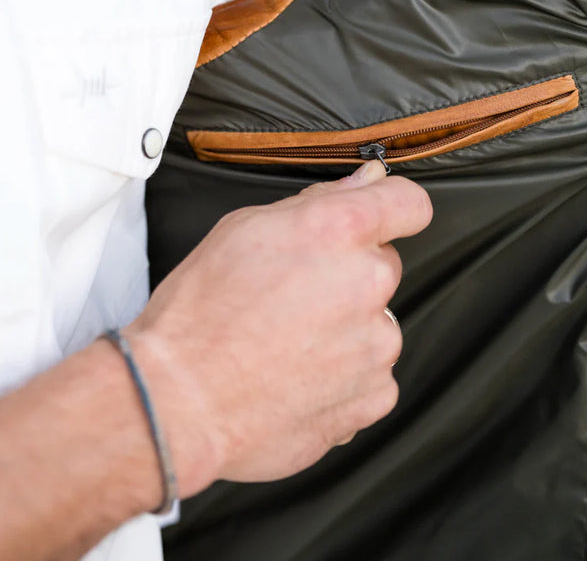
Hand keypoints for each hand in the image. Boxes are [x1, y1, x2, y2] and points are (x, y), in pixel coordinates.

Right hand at [128, 160, 431, 497]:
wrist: (180, 404)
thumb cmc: (199, 316)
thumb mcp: (242, 230)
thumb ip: (317, 200)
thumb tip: (364, 183)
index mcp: (338, 231)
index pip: (407, 202)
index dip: (392, 205)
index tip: (381, 216)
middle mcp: (368, 284)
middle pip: (382, 264)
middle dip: (348, 273)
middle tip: (294, 294)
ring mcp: (376, 344)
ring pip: (376, 321)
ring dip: (346, 327)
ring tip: (286, 344)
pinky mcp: (374, 394)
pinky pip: (372, 372)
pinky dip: (344, 374)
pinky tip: (298, 376)